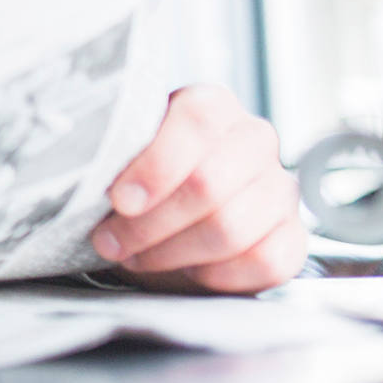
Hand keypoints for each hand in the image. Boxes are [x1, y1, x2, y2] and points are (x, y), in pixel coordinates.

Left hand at [92, 85, 305, 293]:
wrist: (165, 217)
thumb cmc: (138, 181)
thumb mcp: (120, 156)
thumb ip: (113, 155)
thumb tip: (89, 174)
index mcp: (211, 106)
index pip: (197, 121)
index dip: (156, 166)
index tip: (119, 200)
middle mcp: (254, 141)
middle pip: (209, 185)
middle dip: (148, 223)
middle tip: (109, 241)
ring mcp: (280, 189)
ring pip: (230, 229)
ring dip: (170, 253)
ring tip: (136, 256)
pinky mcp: (293, 236)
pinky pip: (264, 262)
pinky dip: (214, 275)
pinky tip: (185, 269)